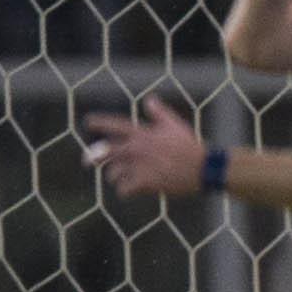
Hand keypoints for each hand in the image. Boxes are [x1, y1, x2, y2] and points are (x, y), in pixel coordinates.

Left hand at [82, 97, 206, 198]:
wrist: (204, 168)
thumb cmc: (189, 146)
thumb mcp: (175, 125)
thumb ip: (159, 112)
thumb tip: (149, 99)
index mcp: (142, 133)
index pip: (114, 125)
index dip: (99, 123)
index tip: (88, 122)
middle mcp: (136, 148)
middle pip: (104, 152)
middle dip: (92, 157)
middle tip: (88, 162)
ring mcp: (139, 166)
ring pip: (113, 173)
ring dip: (115, 177)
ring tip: (121, 179)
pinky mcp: (144, 183)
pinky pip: (124, 191)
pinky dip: (126, 192)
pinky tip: (131, 191)